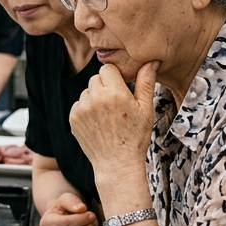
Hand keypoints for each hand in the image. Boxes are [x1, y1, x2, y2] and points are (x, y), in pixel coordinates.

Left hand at [69, 61, 158, 185]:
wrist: (117, 164)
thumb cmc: (136, 137)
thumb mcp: (146, 110)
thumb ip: (146, 82)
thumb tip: (151, 61)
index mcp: (115, 93)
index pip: (108, 69)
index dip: (115, 77)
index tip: (121, 88)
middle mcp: (96, 98)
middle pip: (96, 78)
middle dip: (105, 86)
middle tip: (116, 104)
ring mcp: (82, 109)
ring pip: (87, 91)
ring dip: (95, 97)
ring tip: (107, 116)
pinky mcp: (73, 118)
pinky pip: (79, 104)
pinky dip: (86, 109)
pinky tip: (98, 123)